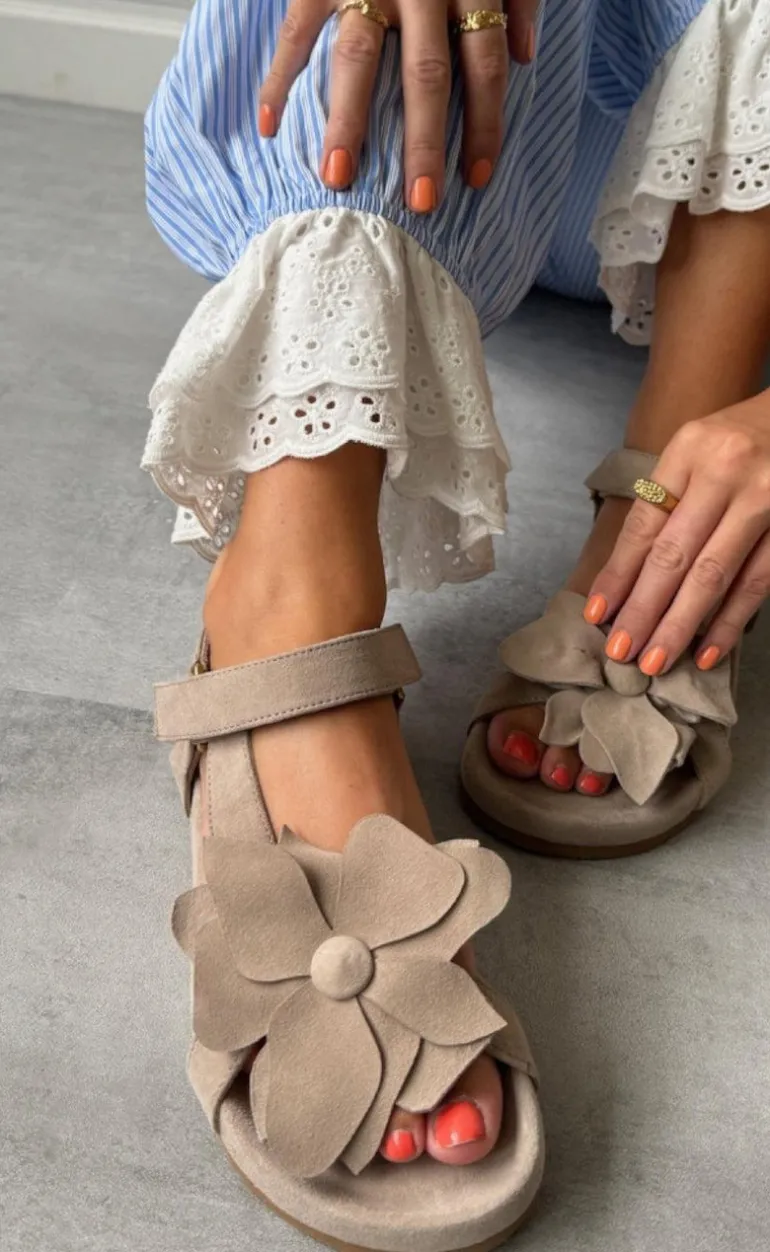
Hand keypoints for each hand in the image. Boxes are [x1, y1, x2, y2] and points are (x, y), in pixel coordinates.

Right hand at [257, 0, 538, 205]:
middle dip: (423, 142)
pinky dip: (278, 77)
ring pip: (357, 58)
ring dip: (348, 121)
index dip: (484, 125)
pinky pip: (295, 30)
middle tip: (420, 200)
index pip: (485, 65)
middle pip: (425, 75)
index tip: (476, 179)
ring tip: (339, 177)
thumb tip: (526, 53)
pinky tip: (268, 126)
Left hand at [586, 393, 769, 673]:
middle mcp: (726, 472)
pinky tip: (707, 651)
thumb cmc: (741, 439)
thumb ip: (666, 502)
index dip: (619, 573)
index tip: (597, 612)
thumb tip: (628, 577)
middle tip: (621, 651)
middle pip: (675, 554)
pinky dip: (730, 622)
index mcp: (689, 450)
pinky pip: (757, 583)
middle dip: (644, 609)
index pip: (645, 523)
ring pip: (715, 575)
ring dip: (682, 625)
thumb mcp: (696, 450)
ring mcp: (765, 500)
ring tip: (655, 660)